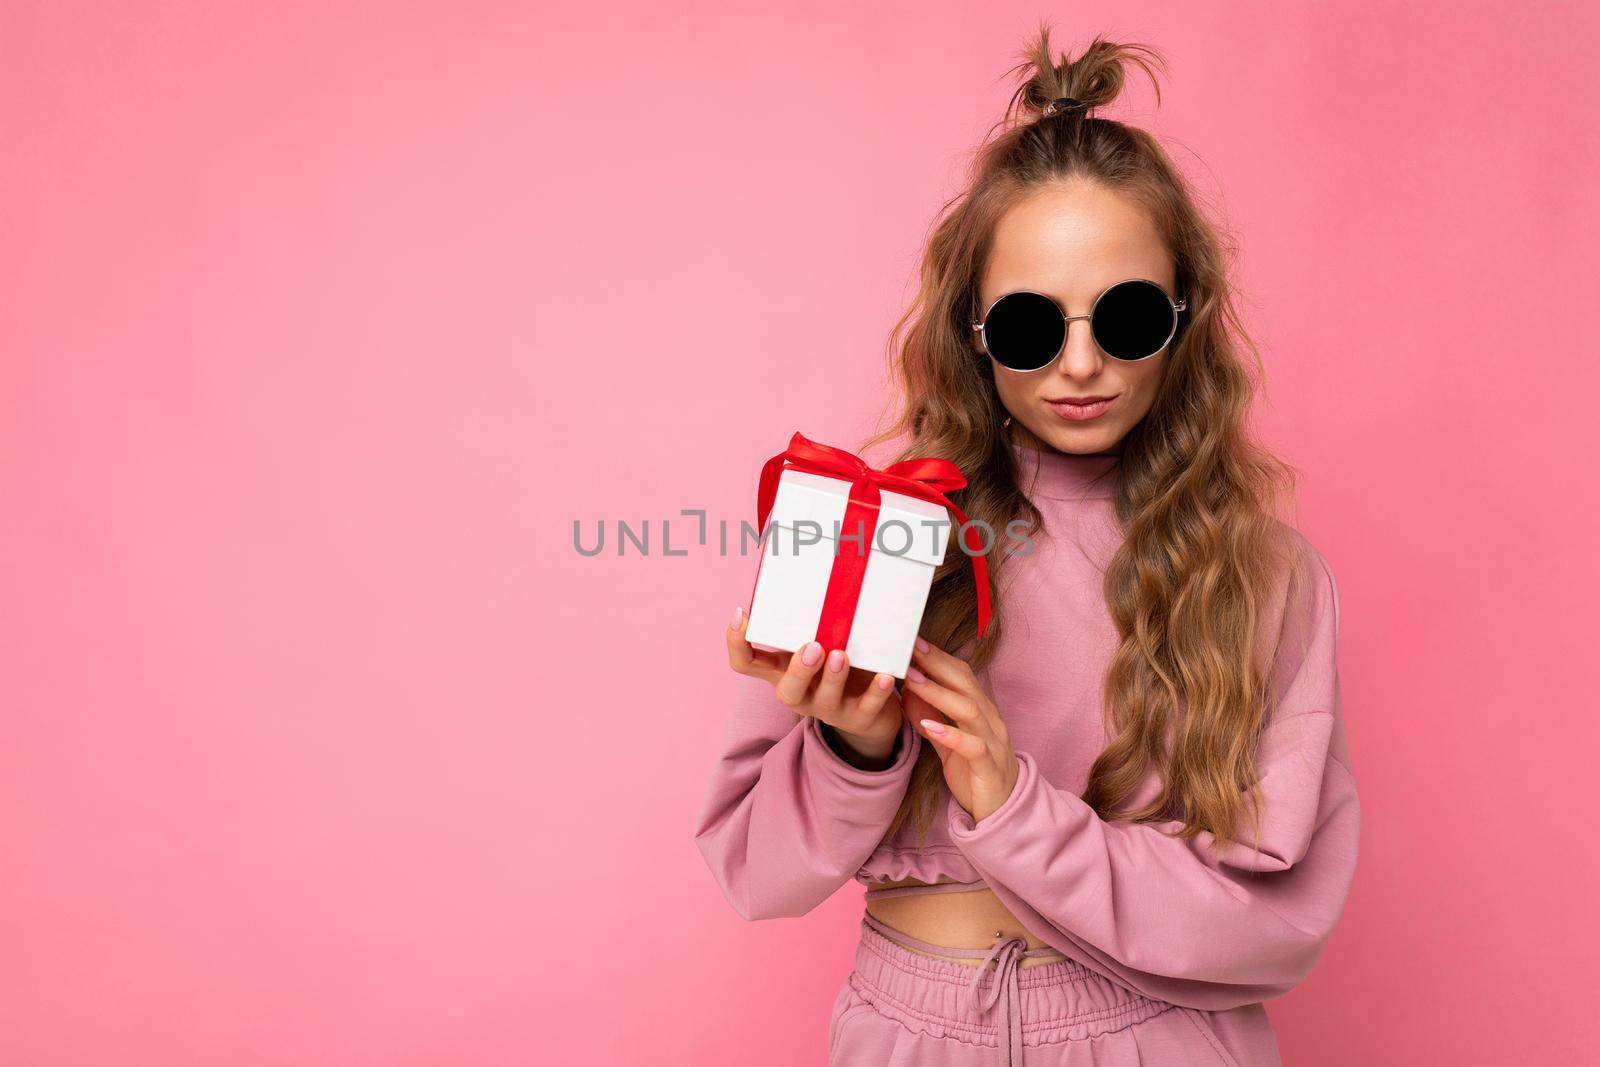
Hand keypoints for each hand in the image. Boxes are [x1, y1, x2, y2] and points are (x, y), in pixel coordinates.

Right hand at [725, 606, 904, 761]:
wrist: (870, 711)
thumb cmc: (837, 667)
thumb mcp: (819, 643)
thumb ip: (810, 621)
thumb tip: (814, 567)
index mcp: (783, 672)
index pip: (746, 663)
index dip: (736, 643)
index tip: (741, 613)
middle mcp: (801, 693)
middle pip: (786, 691)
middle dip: (798, 670)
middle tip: (812, 646)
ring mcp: (829, 709)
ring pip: (825, 701)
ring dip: (833, 678)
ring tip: (841, 655)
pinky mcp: (859, 718)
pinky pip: (867, 709)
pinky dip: (876, 693)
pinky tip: (885, 676)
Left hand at [902, 636, 1019, 822]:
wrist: (1003, 811)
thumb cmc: (975, 772)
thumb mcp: (946, 743)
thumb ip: (930, 718)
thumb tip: (906, 693)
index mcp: (981, 711)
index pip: (962, 675)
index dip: (938, 657)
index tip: (912, 641)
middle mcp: (990, 721)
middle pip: (966, 684)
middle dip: (936, 664)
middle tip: (909, 649)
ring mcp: (993, 743)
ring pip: (969, 710)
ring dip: (939, 693)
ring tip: (912, 681)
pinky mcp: (989, 767)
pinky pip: (972, 747)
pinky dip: (951, 735)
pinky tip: (928, 726)